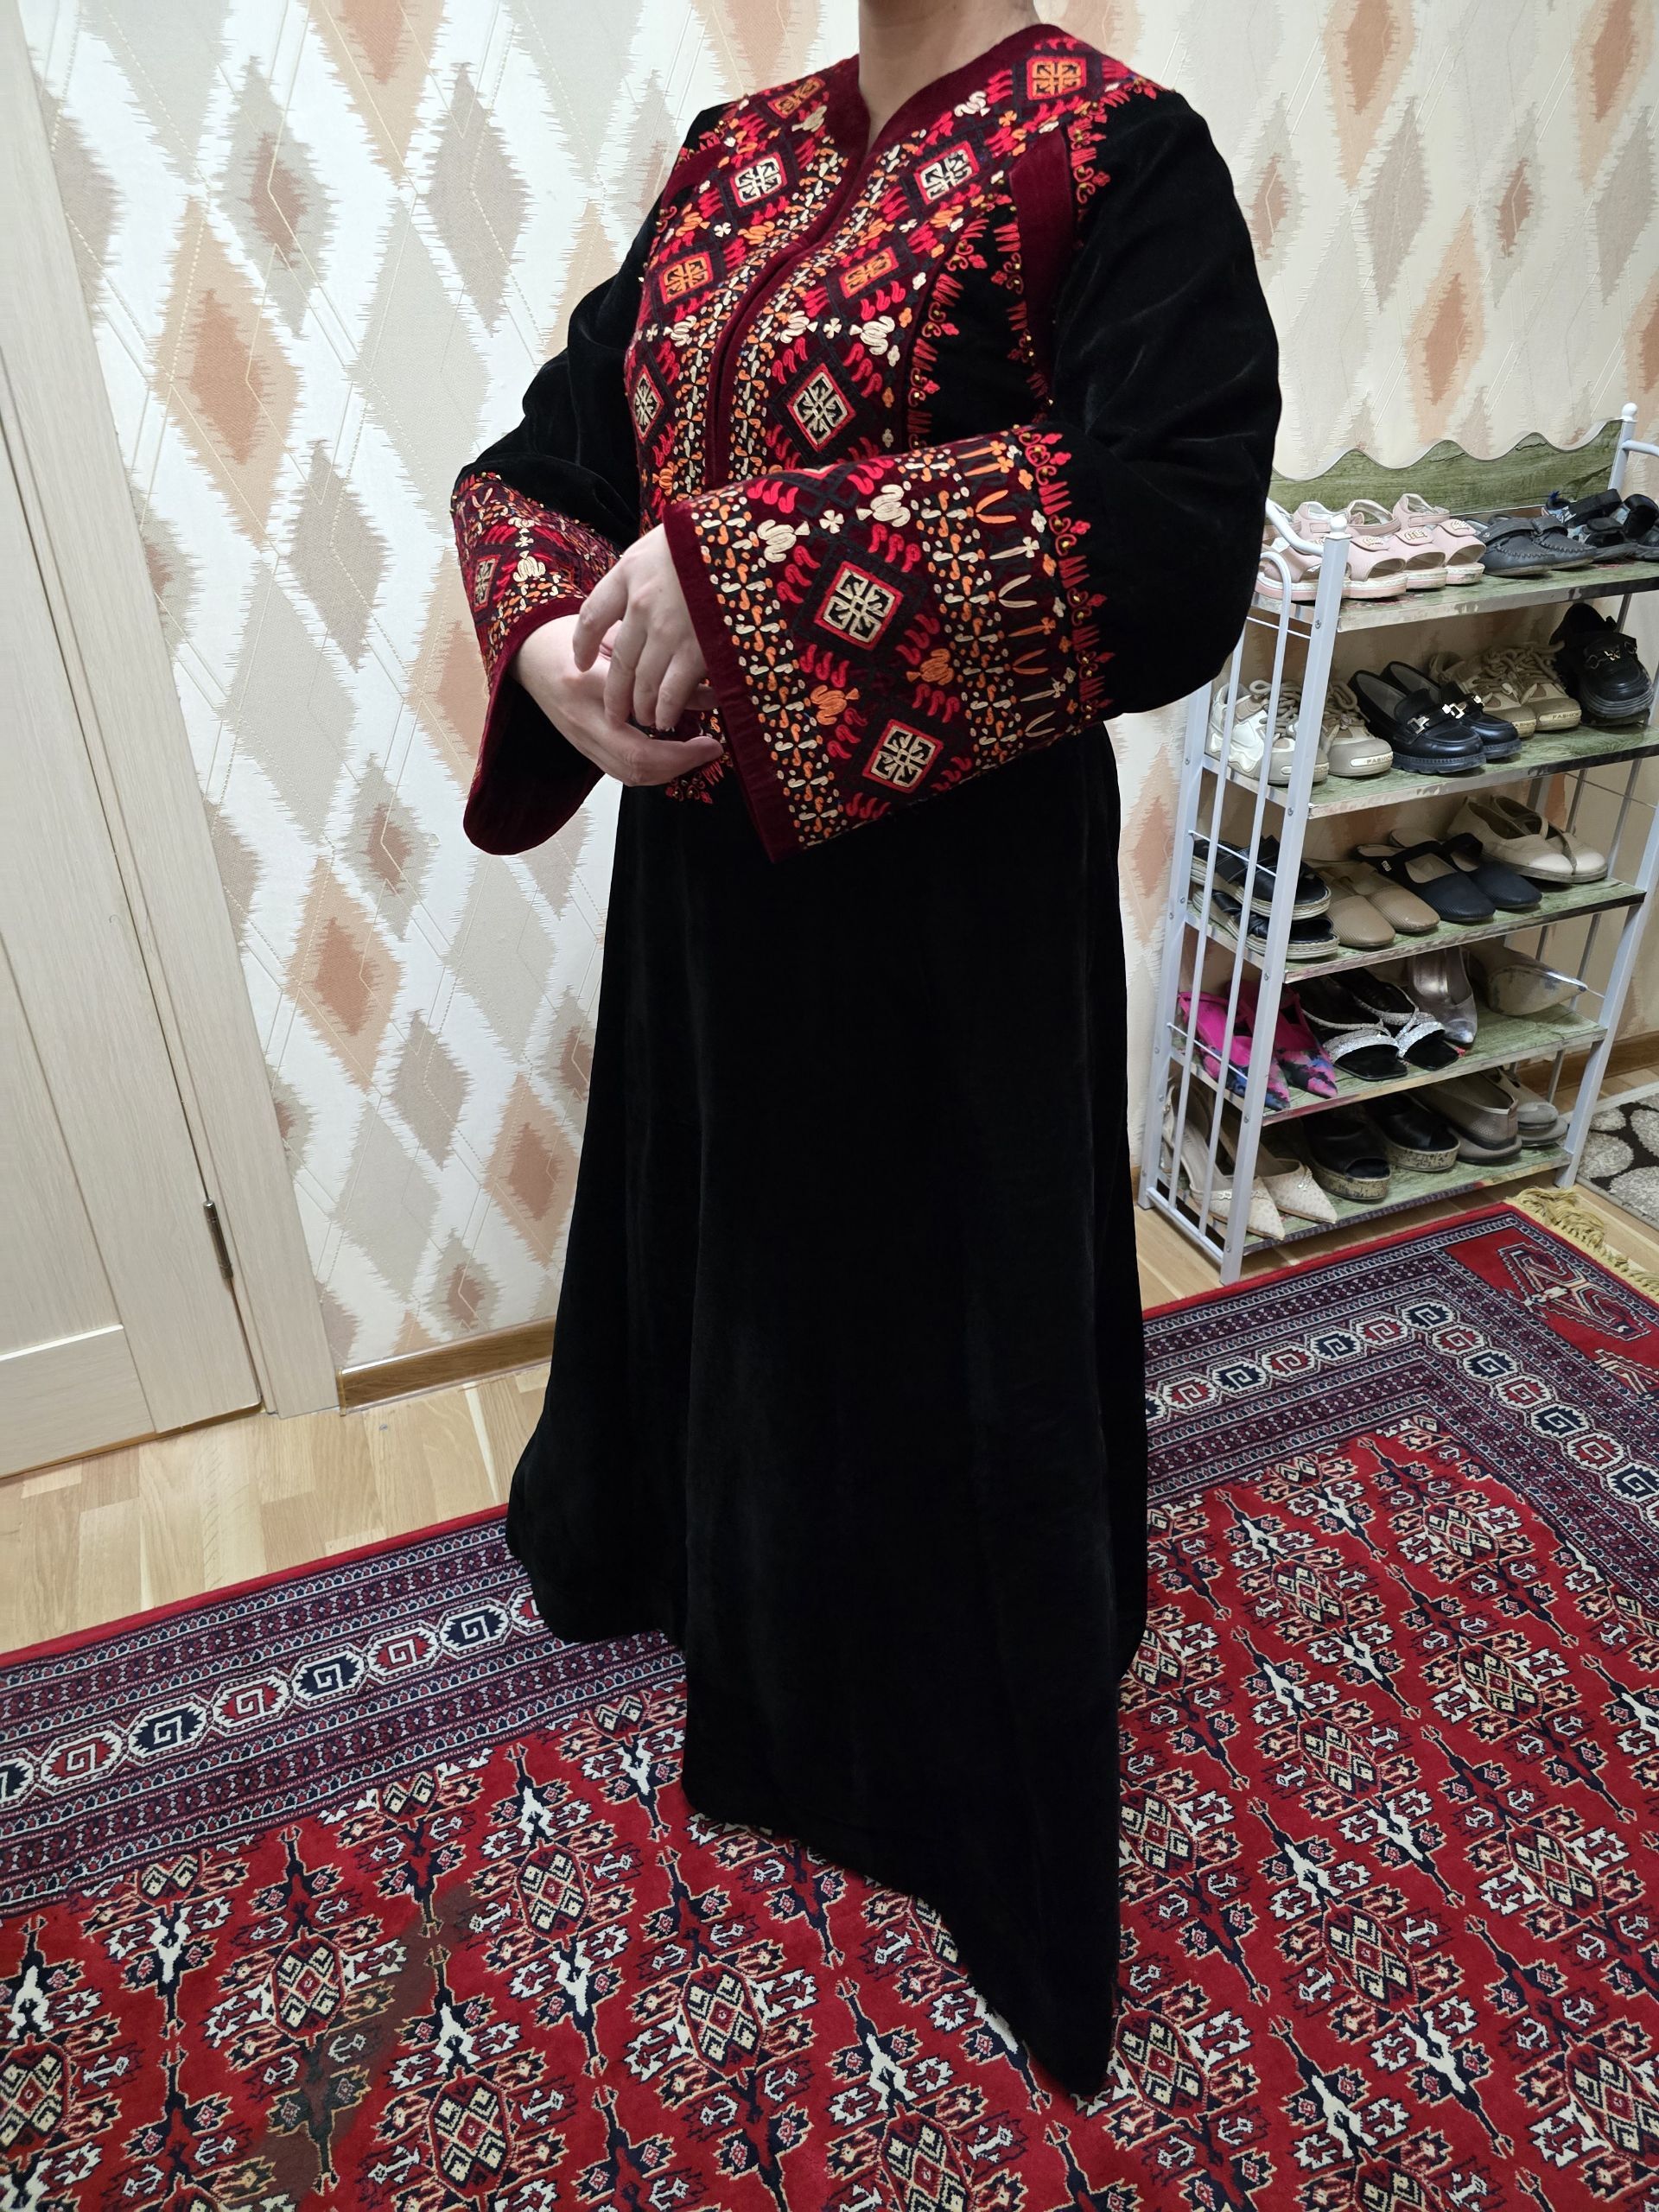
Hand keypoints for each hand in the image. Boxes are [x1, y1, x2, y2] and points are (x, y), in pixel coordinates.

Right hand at [513, 614, 723, 786]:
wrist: (529, 651)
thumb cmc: (572, 638)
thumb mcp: (616, 639)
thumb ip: (658, 666)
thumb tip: (708, 695)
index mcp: (586, 686)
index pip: (638, 731)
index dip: (679, 748)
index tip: (712, 738)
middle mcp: (580, 720)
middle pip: (634, 763)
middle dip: (679, 764)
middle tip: (711, 750)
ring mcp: (578, 739)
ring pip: (628, 773)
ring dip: (667, 771)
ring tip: (697, 754)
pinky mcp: (582, 747)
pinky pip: (619, 770)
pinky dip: (651, 769)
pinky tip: (673, 755)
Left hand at [571, 524, 708, 732]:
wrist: (750, 540)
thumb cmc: (715, 535)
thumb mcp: (669, 537)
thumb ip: (651, 569)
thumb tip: (646, 586)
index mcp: (629, 572)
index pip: (592, 616)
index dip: (583, 645)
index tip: (582, 663)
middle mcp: (641, 604)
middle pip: (618, 660)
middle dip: (615, 694)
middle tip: (614, 713)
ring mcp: (667, 629)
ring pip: (642, 682)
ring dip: (640, 706)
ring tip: (643, 719)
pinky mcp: (696, 650)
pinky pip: (672, 691)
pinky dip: (666, 709)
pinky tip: (666, 719)